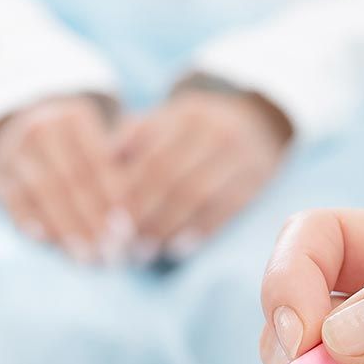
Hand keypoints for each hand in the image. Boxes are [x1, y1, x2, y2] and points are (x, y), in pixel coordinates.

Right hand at [0, 95, 127, 263]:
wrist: (21, 130)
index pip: (96, 162)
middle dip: (93, 218)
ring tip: (86, 255)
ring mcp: (15, 149)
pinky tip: (46, 241)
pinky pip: (14, 199)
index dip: (112, 197)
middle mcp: (41, 128)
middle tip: (111, 250)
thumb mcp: (98, 138)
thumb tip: (136, 203)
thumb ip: (120, 162)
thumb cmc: (77, 146)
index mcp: (72, 117)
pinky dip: (28, 220)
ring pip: (44, 191)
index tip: (128, 228)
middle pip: (71, 179)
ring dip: (66, 227)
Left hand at [116, 85, 290, 256]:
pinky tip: (176, 247)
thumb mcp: (168, 120)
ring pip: (197, 196)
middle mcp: (218, 131)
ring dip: (167, 226)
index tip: (110, 217)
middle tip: (124, 240)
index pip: (152, 158)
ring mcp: (242, 156)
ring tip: (145, 249)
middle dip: (145, 213)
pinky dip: (198, 231)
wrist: (258, 129)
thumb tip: (106, 157)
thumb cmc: (196, 132)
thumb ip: (135, 134)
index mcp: (189, 115)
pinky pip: (225, 210)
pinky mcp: (257, 181)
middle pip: (173, 177)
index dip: (130, 191)